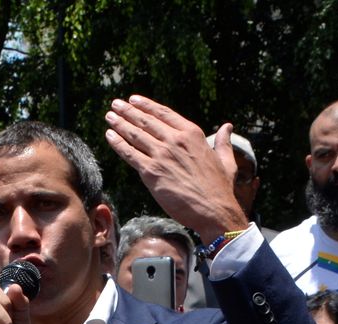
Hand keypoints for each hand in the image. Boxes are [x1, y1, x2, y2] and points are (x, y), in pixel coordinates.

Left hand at [103, 96, 247, 242]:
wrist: (214, 210)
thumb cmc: (220, 188)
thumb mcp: (226, 160)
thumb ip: (223, 141)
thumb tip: (227, 126)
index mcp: (192, 134)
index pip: (164, 114)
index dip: (147, 105)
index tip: (134, 100)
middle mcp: (175, 140)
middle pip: (146, 121)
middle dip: (128, 111)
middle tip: (116, 105)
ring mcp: (162, 155)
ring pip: (136, 135)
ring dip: (120, 124)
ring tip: (109, 116)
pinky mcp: (151, 172)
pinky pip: (130, 154)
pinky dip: (118, 143)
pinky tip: (110, 135)